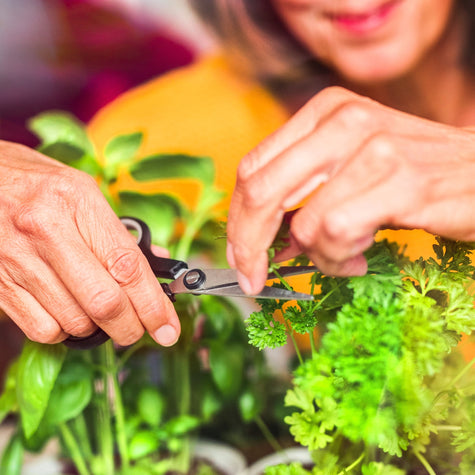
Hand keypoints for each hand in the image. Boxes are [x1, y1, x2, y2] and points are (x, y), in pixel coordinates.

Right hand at [0, 140, 179, 345]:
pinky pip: (42, 329)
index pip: (127, 265)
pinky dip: (64, 331)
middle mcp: (47, 229)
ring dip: (97, 328)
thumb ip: (118, 232)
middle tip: (139, 331)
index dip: (154, 304)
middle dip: (131, 328)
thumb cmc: (35, 183)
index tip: (168, 327)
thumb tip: (155, 266)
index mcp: (77, 200)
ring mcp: (17, 258)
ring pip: (74, 321)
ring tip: (98, 311)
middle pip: (104, 301)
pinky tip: (67, 312)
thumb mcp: (82, 191)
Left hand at [226, 86, 474, 292]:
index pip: (253, 169)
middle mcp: (342, 121)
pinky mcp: (401, 182)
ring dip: (317, 257)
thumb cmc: (411, 174)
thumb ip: (303, 195)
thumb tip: (263, 242)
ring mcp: (373, 148)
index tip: (239, 257)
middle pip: (260, 191)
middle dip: (248, 247)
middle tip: (254, 279)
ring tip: (345, 257)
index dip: (236, 220)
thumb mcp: (348, 168)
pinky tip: (362, 257)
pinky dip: (341, 259)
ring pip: (304, 224)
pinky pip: (338, 234)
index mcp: (323, 112)